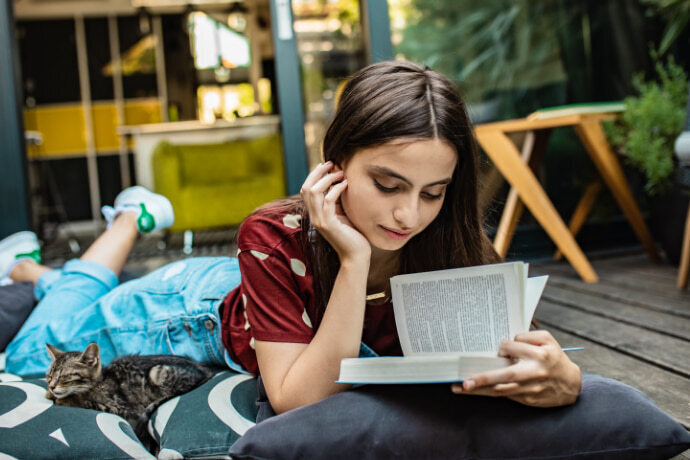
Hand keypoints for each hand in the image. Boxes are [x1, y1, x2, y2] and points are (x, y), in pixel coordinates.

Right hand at [300, 162, 370, 261]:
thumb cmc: (353, 236)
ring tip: (341, 173)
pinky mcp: (329, 224)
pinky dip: (336, 189)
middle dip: (318, 172)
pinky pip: (328, 200)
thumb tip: (339, 183)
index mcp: (315, 214)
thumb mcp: (342, 214)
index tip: (328, 165)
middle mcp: (314, 216)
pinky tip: (346, 184)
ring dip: (328, 179)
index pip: (306, 189)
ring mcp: (320, 221)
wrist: (356, 256)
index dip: (314, 175)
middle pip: (306, 187)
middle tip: (332, 163)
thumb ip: (336, 202)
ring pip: (314, 191)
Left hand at [450, 330, 581, 406]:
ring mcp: (530, 389)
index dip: (503, 347)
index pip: (511, 347)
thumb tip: (506, 340)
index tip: (502, 348)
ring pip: (501, 390)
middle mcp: (534, 372)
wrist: (571, 385)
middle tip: (465, 382)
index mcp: (540, 354)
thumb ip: (528, 336)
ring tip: (459, 388)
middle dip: (484, 378)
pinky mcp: (527, 400)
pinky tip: (475, 391)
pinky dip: (489, 393)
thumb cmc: (555, 358)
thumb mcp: (547, 340)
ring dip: (480, 390)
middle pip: (506, 375)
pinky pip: (504, 396)